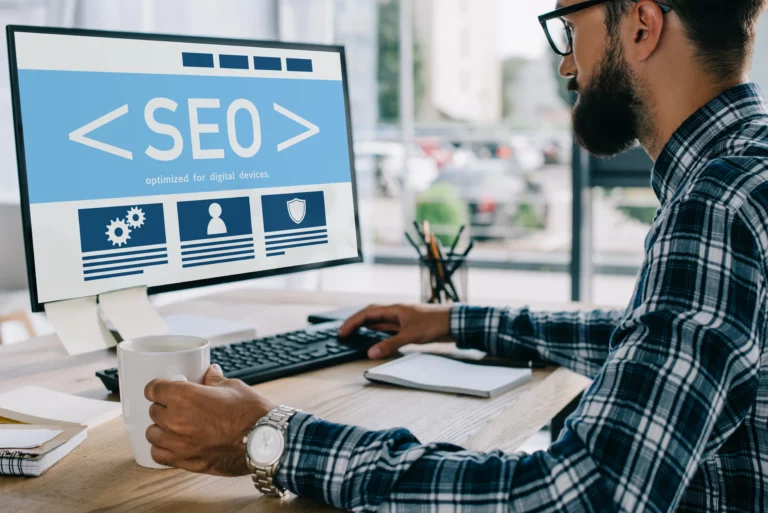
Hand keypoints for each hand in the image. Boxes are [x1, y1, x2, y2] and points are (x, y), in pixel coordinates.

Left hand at [144, 364, 275, 475]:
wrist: (264, 440)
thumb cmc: (250, 413)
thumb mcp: (232, 386)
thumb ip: (214, 380)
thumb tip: (210, 373)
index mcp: (184, 396)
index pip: (153, 388)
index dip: (158, 387)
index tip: (162, 389)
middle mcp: (176, 420)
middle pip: (153, 411)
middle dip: (163, 407)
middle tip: (177, 406)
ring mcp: (179, 443)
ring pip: (152, 434)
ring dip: (160, 428)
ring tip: (174, 426)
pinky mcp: (185, 461)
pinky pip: (159, 455)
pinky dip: (162, 449)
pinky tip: (172, 444)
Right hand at [339, 303, 452, 358]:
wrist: (453, 322)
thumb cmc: (435, 323)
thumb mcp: (410, 335)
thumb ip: (390, 344)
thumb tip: (371, 353)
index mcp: (394, 309)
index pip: (367, 313)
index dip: (352, 322)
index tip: (342, 332)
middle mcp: (396, 312)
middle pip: (370, 315)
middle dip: (355, 323)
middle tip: (343, 333)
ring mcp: (402, 319)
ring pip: (379, 322)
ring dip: (366, 327)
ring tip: (354, 335)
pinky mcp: (408, 326)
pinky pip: (388, 328)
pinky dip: (378, 333)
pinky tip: (375, 339)